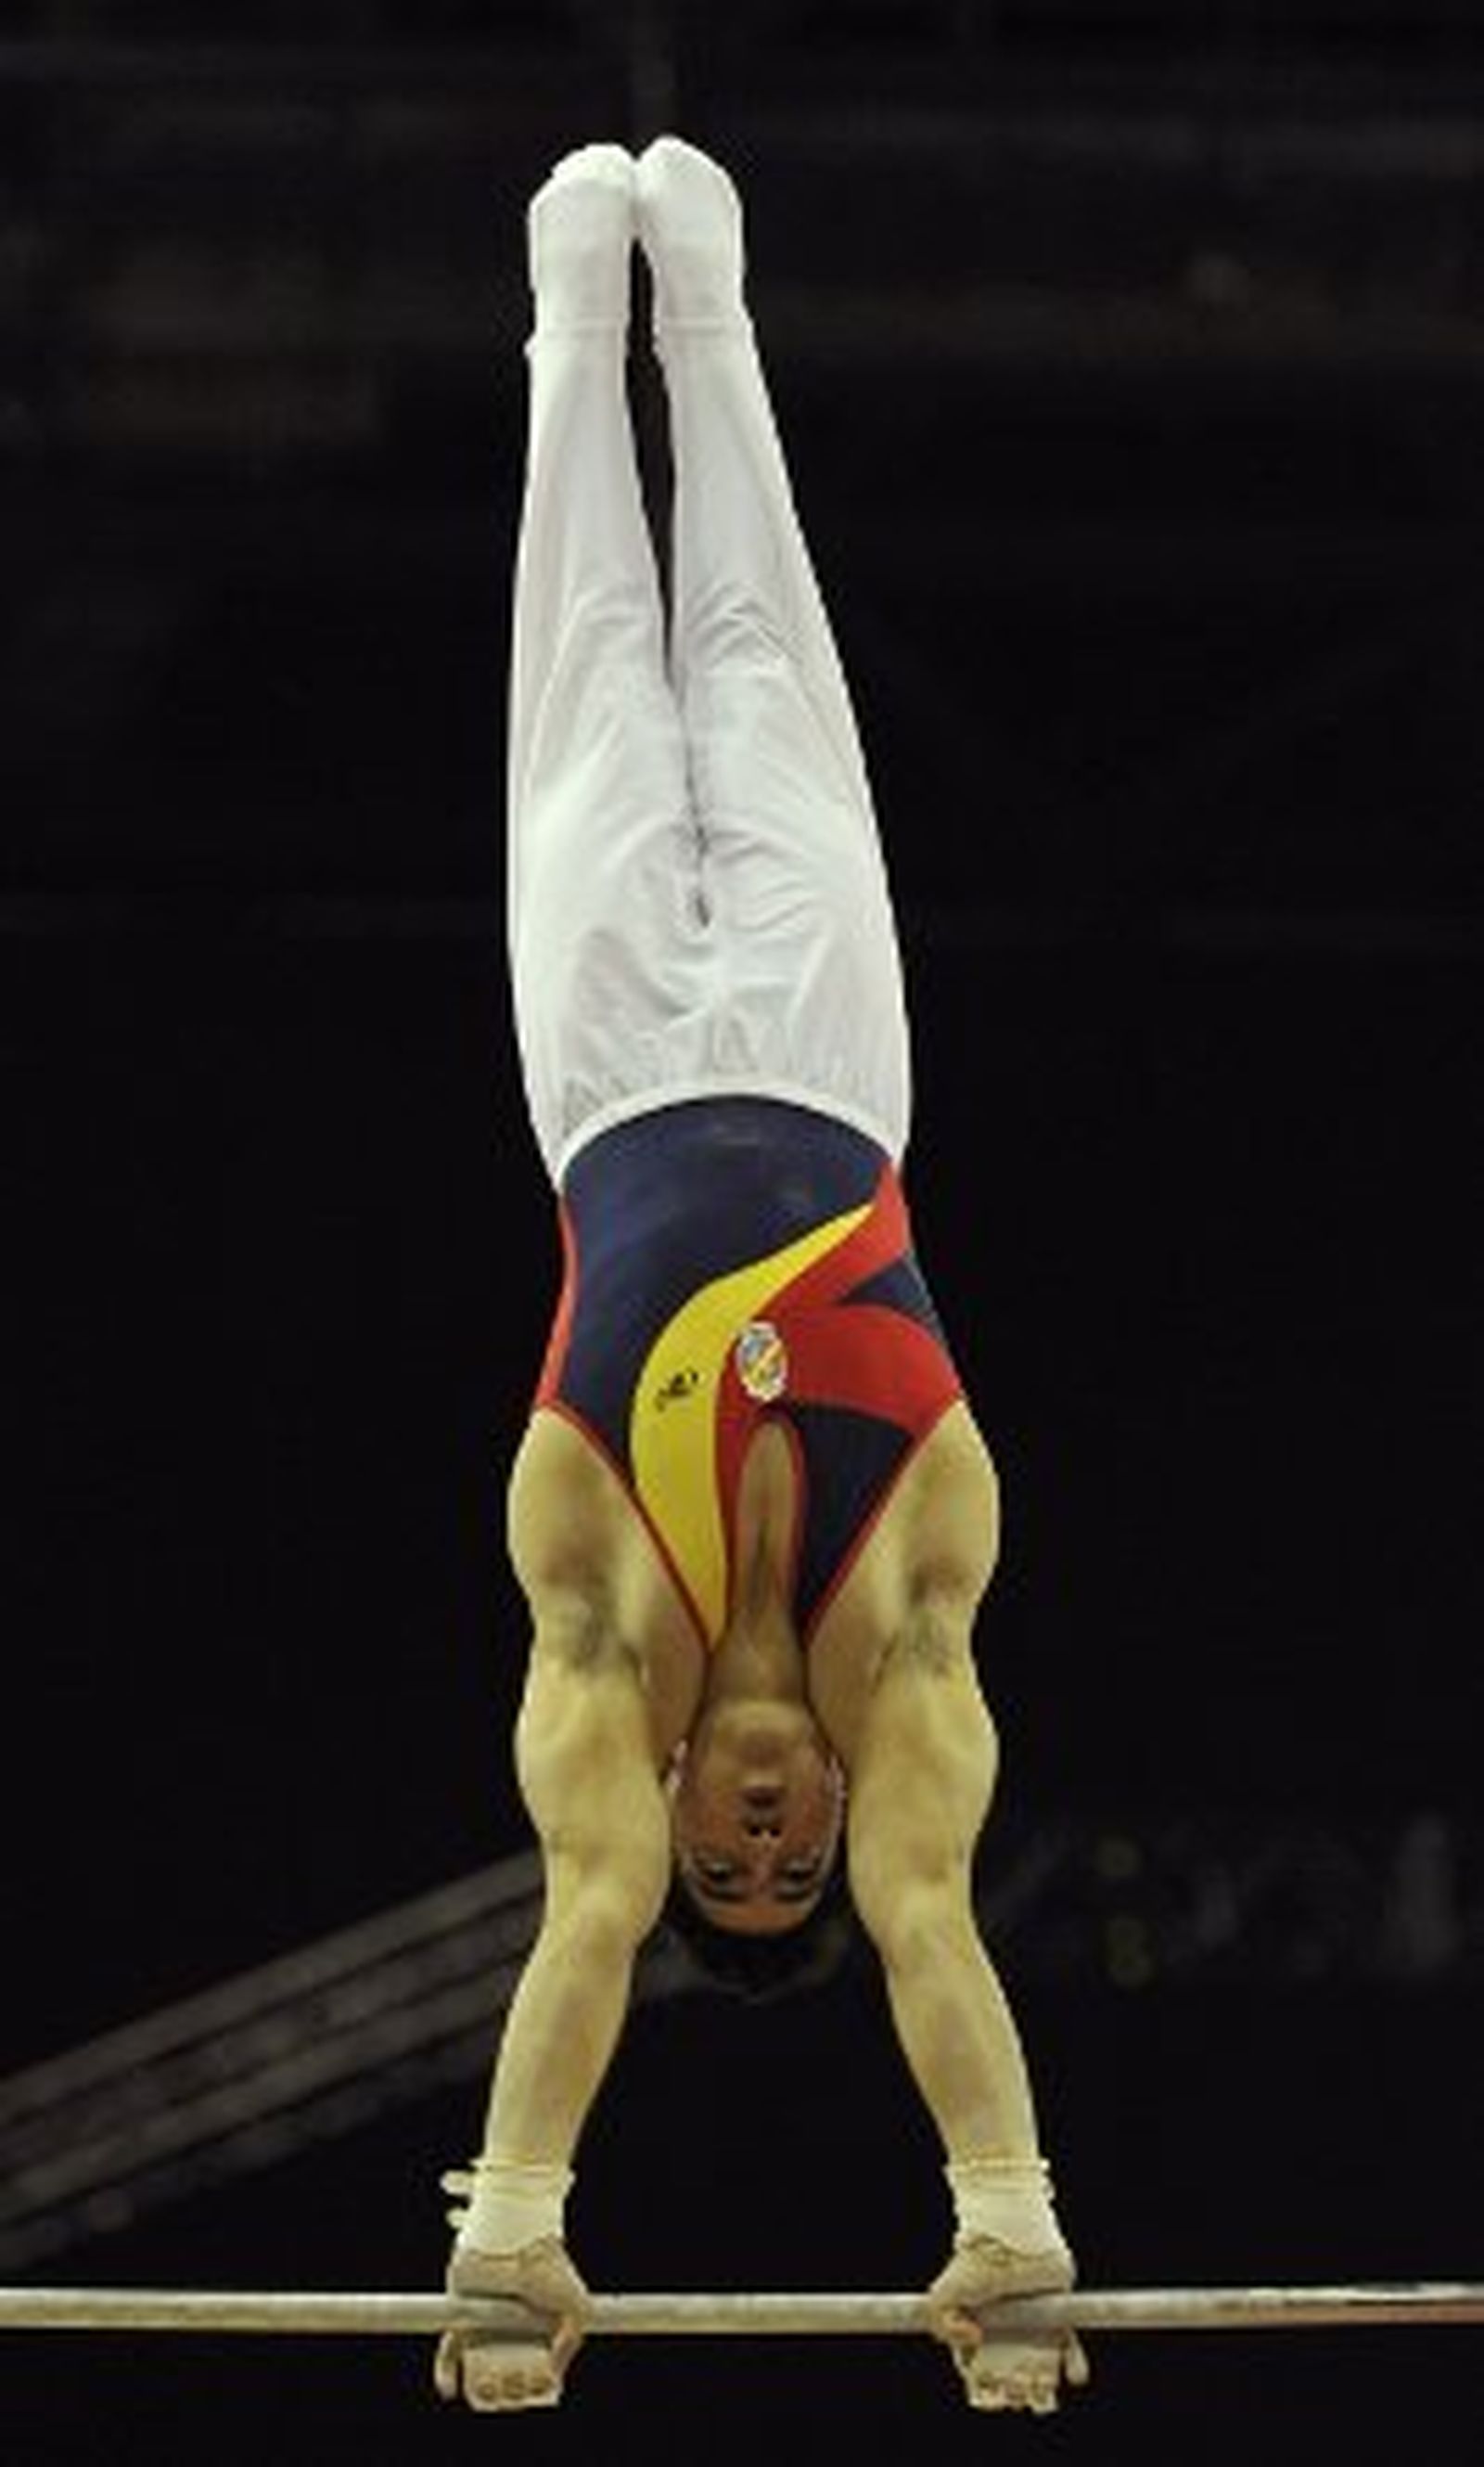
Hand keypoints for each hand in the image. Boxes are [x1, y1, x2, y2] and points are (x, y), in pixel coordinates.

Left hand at [433, 2235, 590, 2410]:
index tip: (537, 2387)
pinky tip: (450, 2390)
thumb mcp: (576, 2307)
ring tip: (491, 2388)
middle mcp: (508, 2332)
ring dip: (484, 2389)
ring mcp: (483, 2327)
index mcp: (535, 2332)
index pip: (533, 2372)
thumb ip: (572, 2341)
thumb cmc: (548, 2269)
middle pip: (507, 2376)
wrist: (516, 2243)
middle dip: (511, 2391)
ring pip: (480, 2372)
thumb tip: (552, 2374)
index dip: (534, 2386)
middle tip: (514, 2387)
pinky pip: (449, 2353)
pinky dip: (446, 2375)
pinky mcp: (460, 2321)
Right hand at [924, 2236, 1089, 2413]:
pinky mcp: (1059, 2321)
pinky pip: (1071, 2354)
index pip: (981, 2380)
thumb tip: (974, 2342)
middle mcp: (1008, 2341)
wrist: (1011, 2236)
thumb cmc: (975, 2264)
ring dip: (1044, 2386)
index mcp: (979, 2340)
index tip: (987, 2378)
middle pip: (1012, 2383)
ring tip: (1041, 2378)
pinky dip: (1075, 2368)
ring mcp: (1034, 2332)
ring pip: (1042, 2375)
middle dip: (1015, 2390)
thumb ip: (942, 2327)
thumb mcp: (942, 2295)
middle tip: (1017, 2379)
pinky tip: (1073, 2375)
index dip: (984, 2387)